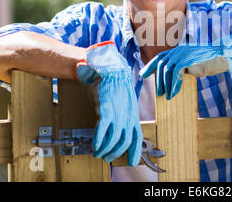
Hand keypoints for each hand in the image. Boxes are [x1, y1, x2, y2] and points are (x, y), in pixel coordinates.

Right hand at [75, 41, 141, 165]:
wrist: (111, 69)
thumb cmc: (116, 86)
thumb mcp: (124, 102)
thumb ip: (122, 116)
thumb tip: (116, 130)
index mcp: (133, 114)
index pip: (137, 137)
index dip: (135, 151)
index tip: (131, 162)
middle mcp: (128, 115)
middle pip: (123, 142)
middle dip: (115, 153)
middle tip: (107, 157)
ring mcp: (118, 113)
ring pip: (113, 139)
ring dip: (105, 149)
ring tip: (98, 153)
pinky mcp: (106, 109)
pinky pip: (102, 130)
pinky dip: (98, 140)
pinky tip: (94, 145)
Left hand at [139, 31, 231, 98]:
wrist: (222, 57)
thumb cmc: (209, 61)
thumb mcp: (192, 63)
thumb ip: (182, 66)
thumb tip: (172, 77)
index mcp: (178, 50)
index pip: (160, 57)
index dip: (150, 66)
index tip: (143, 74)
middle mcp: (178, 50)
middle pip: (161, 64)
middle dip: (157, 79)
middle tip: (158, 92)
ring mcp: (182, 54)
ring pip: (166, 70)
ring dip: (165, 84)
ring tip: (166, 95)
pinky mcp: (187, 60)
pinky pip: (175, 73)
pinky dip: (173, 85)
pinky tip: (174, 93)